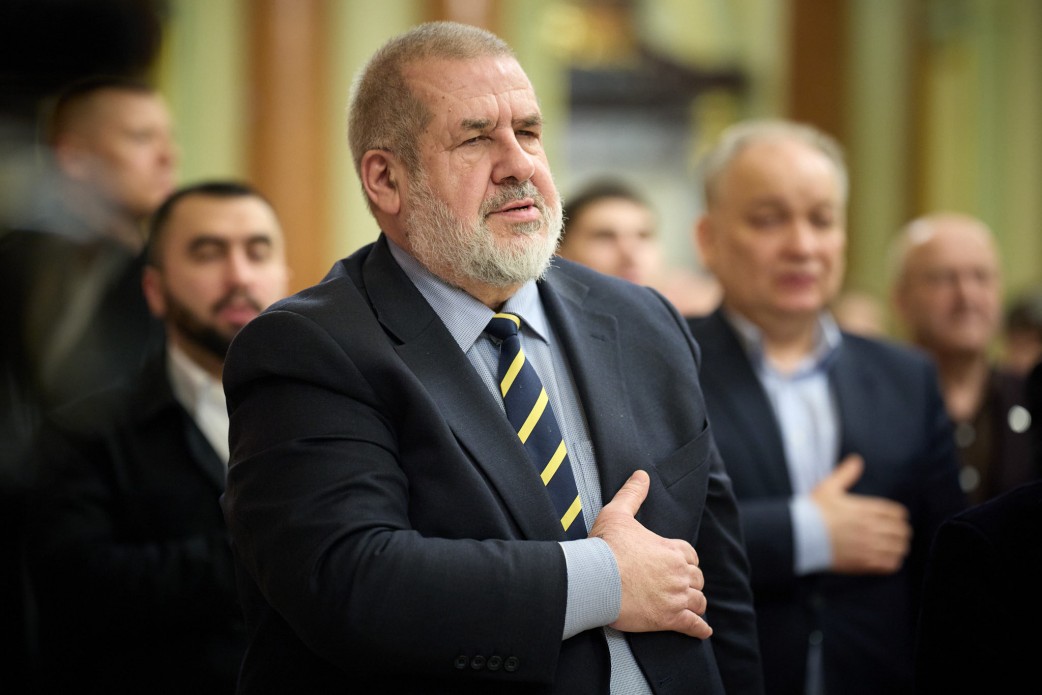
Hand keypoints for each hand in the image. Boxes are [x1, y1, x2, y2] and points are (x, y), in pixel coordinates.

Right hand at [589, 470, 711, 638]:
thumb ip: (632, 494)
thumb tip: (641, 475)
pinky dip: (699, 628)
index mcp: (670, 549)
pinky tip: (703, 630)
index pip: (690, 555)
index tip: (678, 563)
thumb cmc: (605, 547)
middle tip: (680, 585)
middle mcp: (678, 573)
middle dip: (690, 581)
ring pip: (697, 600)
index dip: (684, 559)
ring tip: (692, 606)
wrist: (596, 578)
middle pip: (696, 578)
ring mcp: (675, 596)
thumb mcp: (618, 513)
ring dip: (695, 602)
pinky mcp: (668, 618)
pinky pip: (693, 625)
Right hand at [810, 454, 911, 573]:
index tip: (894, 518)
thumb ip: (845, 473)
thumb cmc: (813, 512)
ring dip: (898, 546)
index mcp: (865, 510)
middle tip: (895, 532)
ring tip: (892, 546)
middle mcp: (871, 529)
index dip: (899, 515)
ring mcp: (869, 547)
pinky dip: (893, 561)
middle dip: (901, 531)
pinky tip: (886, 558)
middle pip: (903, 531)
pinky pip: (891, 565)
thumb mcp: (828, 487)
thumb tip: (857, 460)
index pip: (898, 513)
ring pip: (899, 549)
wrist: (800, 536)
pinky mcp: (864, 564)